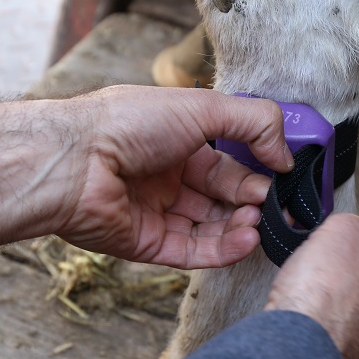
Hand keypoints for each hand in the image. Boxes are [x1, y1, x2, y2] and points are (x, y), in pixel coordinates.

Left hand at [0, 85, 292, 265]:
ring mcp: (157, 212)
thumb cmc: (126, 123)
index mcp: (177, 139)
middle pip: (224, 196)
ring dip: (242, 226)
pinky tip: (246, 239)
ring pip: (212, 227)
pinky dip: (223, 249)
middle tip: (279, 204)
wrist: (72, 161)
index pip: (230, 159)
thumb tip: (286, 153)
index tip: (286, 175)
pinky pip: (192, 252)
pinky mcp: (147, 245)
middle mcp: (167, 176)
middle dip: (254, 200)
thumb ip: (254, 122)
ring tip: (262, 222)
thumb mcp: (202, 107)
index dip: (259, 167)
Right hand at [265, 214, 358, 358]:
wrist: (290, 344)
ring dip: (324, 334)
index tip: (334, 274)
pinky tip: (294, 341)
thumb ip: (356, 231)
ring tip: (302, 319)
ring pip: (342, 347)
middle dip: (342, 310)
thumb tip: (351, 235)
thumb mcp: (347, 232)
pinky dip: (307, 354)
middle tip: (317, 296)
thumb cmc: (324, 292)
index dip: (356, 276)